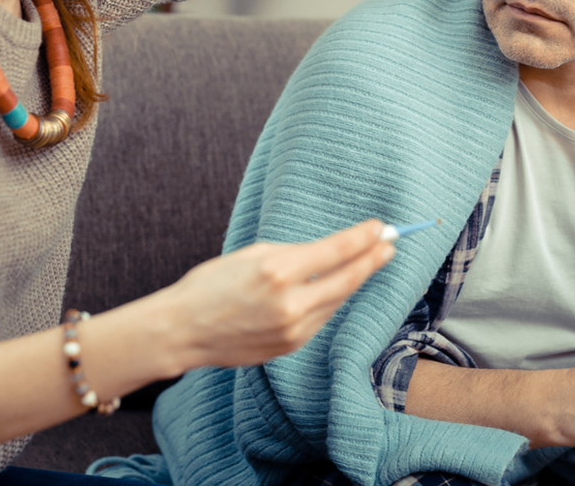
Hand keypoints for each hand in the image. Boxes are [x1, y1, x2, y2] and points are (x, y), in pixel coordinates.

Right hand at [158, 219, 394, 370]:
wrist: (183, 330)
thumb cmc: (211, 284)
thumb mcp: (252, 255)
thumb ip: (295, 254)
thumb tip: (330, 252)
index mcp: (278, 272)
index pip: (336, 252)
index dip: (363, 238)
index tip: (381, 227)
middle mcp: (290, 304)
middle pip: (347, 279)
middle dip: (372, 259)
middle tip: (390, 244)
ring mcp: (292, 330)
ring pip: (337, 301)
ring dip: (353, 280)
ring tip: (370, 261)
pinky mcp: (290, 347)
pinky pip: (320, 318)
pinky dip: (330, 301)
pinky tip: (337, 287)